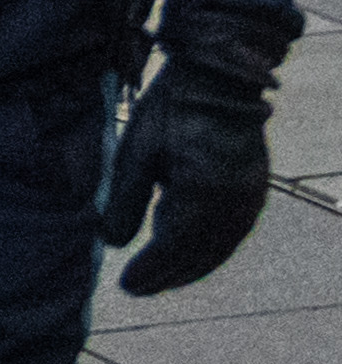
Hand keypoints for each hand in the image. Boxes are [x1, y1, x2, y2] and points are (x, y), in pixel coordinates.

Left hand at [101, 0, 294, 296]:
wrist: (219, 76)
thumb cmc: (172, 107)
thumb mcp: (137, 149)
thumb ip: (124, 199)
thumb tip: (110, 244)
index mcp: (204, 193)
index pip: (175, 247)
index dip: (150, 270)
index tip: (125, 286)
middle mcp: (234, 203)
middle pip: (200, 255)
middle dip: (168, 275)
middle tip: (137, 288)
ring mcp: (250, 198)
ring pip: (220, 247)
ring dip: (190, 265)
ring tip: (159, 276)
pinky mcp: (254, 189)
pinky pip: (232, 232)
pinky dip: (209, 247)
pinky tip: (189, 249)